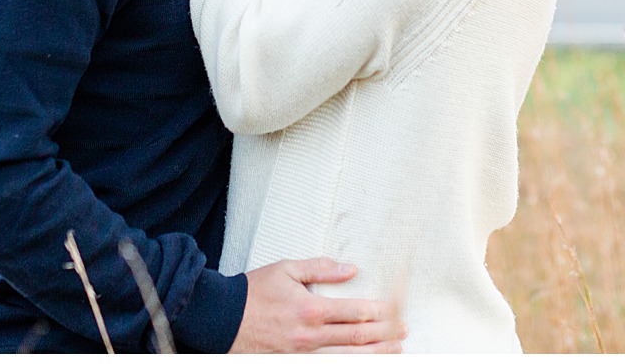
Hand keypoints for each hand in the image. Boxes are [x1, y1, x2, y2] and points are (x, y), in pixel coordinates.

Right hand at [230, 258, 404, 353]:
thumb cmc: (252, 292)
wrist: (221, 318)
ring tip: (394, 351)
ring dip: (374, 355)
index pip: (355, 313)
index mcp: (311, 309)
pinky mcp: (293, 362)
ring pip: (347, 357)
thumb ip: (321, 269)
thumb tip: (350, 269)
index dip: (380, 314)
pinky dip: (348, 362)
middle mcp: (310, 336)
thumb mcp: (287, 269)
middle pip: (357, 339)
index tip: (395, 312)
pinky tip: (362, 360)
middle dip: (385, 336)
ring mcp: (302, 354)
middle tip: (403, 332)